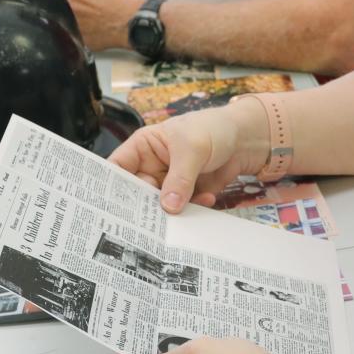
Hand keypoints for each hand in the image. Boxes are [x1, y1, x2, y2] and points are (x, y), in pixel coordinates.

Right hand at [109, 99, 269, 211]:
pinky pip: (182, 210)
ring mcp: (169, 184)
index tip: (108, 208)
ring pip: (159, 206)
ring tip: (181, 217)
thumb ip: (179, 178)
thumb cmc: (212, 129)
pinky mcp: (188, 195)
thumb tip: (168, 207)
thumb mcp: (192, 149)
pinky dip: (192, 210)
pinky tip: (208, 200)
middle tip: (146, 225)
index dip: (109, 187)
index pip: (117, 168)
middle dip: (142, 208)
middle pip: (136, 194)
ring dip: (169, 214)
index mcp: (143, 148)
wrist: (246, 138)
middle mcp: (152, 168)